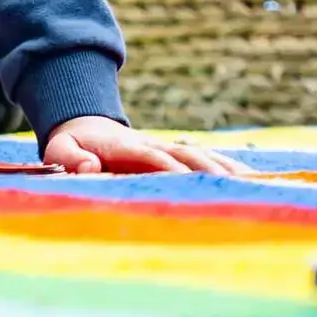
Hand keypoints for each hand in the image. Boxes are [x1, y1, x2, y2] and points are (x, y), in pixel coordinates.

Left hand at [43, 116, 248, 175]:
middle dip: (208, 170)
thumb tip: (91, 167)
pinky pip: (208, 160)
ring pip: (202, 156)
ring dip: (227, 169)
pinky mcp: (177, 156)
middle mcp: (152, 145)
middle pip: (185, 155)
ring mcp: (167, 149)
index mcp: (124, 147)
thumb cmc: (71, 146)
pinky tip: (255, 181)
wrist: (84, 127)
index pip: (150, 155)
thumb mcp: (59, 149)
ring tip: (256, 186)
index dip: (168, 166)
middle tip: (234, 189)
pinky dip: (230, 169)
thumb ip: (70, 158)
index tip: (187, 179)